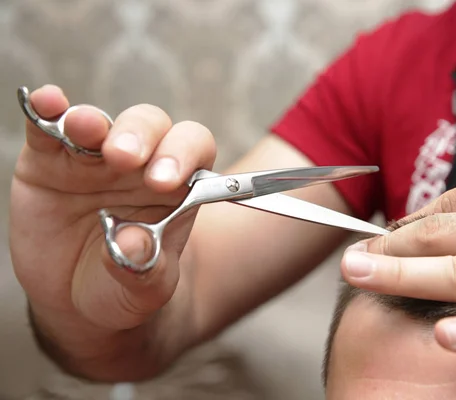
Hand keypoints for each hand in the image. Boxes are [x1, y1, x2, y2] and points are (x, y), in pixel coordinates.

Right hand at [10, 85, 214, 377]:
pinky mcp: (50, 159)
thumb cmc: (126, 286)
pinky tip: (44, 103)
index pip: (193, 148)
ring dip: (91, 121)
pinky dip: (46, 111)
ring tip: (84, 128)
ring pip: (99, 123)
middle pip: (151, 127)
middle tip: (124, 159)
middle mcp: (140, 162)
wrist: (78, 297)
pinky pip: (48, 128)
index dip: (183, 155)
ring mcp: (94, 157)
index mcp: (176, 185)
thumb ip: (147, 269)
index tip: (165, 181)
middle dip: (140, 136)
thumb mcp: (145, 289)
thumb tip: (136, 243)